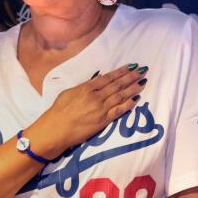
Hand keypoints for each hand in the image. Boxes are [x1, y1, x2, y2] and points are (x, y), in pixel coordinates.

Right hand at [27, 64, 147, 157]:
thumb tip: (98, 80)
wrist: (54, 131)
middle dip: (131, 77)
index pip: (108, 77)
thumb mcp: (69, 93)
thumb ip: (84, 87)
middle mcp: (95, 97)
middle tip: (143, 71)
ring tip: (143, 82)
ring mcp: (100, 109)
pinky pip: (119, 111)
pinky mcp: (103, 121)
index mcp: (86, 88)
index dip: (122, 71)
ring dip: (133, 88)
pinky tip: (136, 98)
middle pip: (117, 85)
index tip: (132, 66)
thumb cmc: (58, 112)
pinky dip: (128, 104)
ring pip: (120, 96)